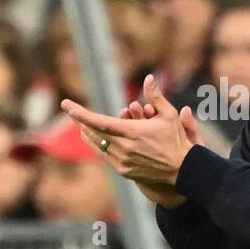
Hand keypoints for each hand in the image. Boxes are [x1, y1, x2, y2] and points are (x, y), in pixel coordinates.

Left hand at [62, 75, 197, 204]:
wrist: (182, 169)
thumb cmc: (175, 139)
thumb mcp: (169, 115)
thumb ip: (156, 96)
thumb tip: (149, 78)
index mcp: (133, 133)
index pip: (100, 122)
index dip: (81, 114)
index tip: (67, 106)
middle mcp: (125, 148)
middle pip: (95, 133)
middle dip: (81, 121)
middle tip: (70, 110)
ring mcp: (123, 161)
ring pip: (98, 145)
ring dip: (87, 133)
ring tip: (79, 123)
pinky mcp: (124, 170)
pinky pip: (105, 155)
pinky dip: (97, 145)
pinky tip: (92, 138)